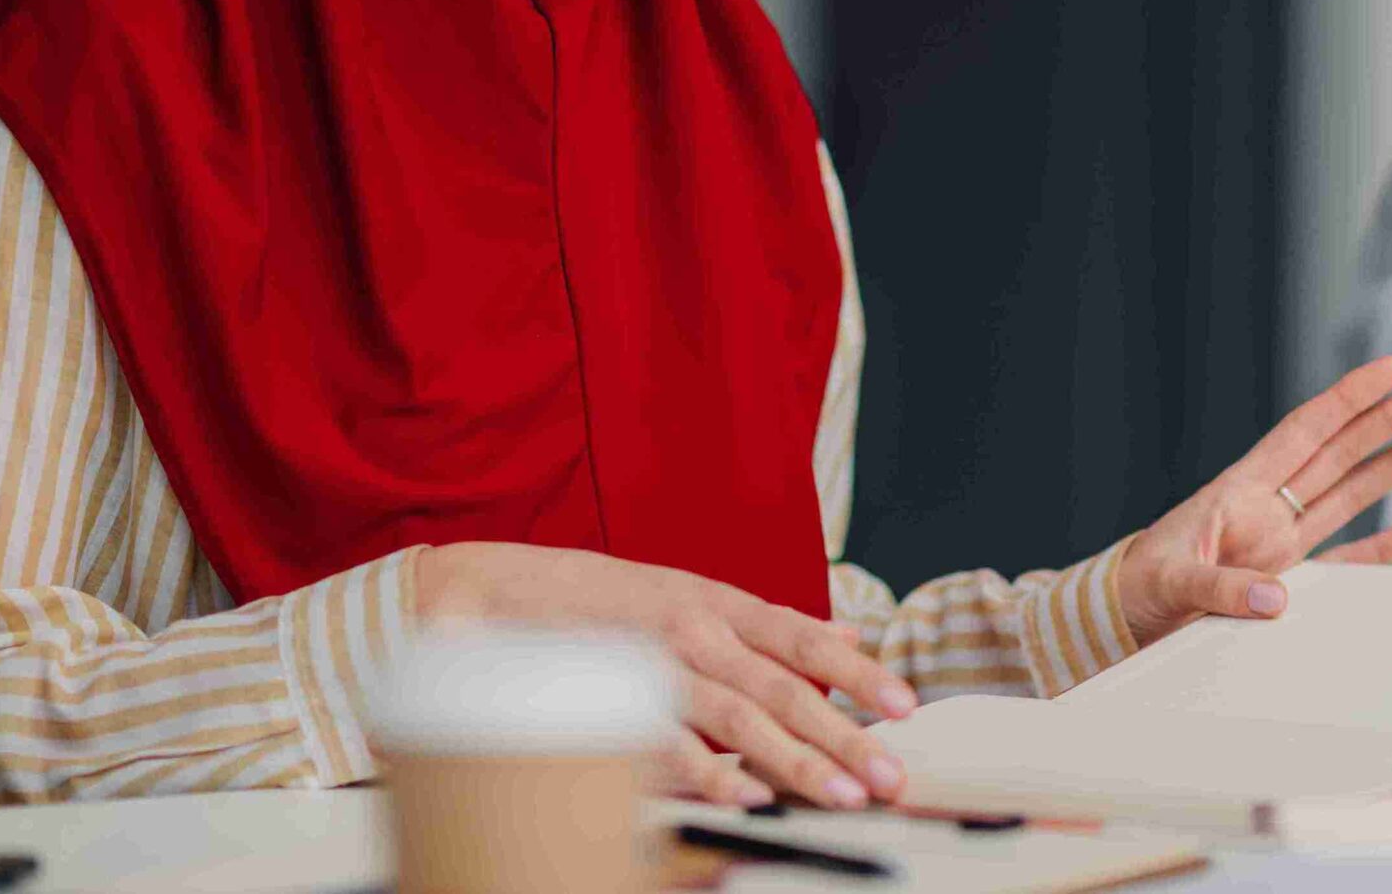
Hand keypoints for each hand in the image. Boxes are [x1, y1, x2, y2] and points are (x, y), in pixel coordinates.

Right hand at [414, 543, 916, 809]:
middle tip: (892, 772)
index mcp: (713, 604)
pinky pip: (666, 747)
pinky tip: (746, 797)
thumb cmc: (594, 602)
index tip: (906, 705)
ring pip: (735, 718)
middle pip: (782, 686)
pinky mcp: (606, 704)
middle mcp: (690, 631)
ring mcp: (649, 667)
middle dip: (845, 733)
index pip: (800, 637)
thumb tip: (845, 632)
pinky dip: (708, 773)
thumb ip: (765, 623)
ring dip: (794, 760)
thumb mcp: (688, 595)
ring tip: (841, 794)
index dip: (857, 671)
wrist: (484, 594)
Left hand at [1115, 357, 1391, 648]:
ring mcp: (1285, 542)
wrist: (1128, 614)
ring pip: (1353, 492)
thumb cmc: (1141, 585)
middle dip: (1389, 419)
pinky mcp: (1292, 578)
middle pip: (1341, 452)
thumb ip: (1221, 588)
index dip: (1346, 399)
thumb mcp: (1172, 580)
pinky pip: (1350, 559)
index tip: (1388, 368)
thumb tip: (1278, 601)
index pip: (1304, 431)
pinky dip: (1386, 544)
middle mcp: (1270, 507)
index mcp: (1241, 490)